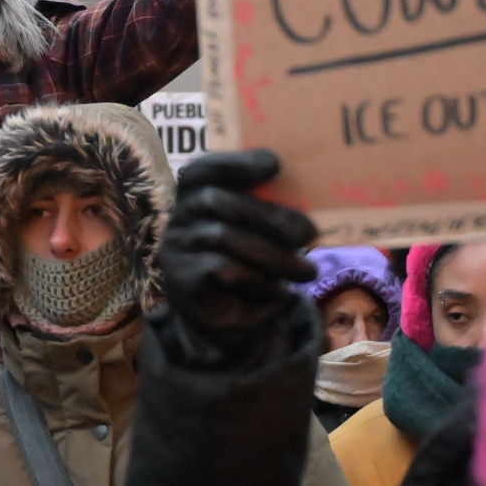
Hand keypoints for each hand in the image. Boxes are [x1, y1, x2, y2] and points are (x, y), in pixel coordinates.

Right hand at [158, 150, 315, 347]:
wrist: (225, 323)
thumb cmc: (245, 266)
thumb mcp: (256, 236)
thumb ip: (268, 214)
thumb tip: (304, 211)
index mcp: (193, 199)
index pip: (202, 170)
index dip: (234, 162)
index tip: (274, 164)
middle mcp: (178, 219)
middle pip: (216, 201)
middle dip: (269, 215)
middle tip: (310, 233)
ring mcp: (176, 250)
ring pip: (224, 238)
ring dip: (274, 256)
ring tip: (307, 272)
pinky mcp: (182, 283)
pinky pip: (222, 271)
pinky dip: (260, 282)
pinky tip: (281, 294)